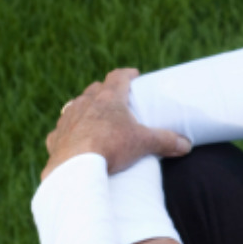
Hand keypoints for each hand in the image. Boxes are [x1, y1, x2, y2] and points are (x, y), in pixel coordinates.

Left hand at [42, 68, 191, 179]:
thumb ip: (166, 141)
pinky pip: (61, 130)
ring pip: (76, 106)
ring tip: (94, 116)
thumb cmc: (111, 148)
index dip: (127, 74)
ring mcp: (68, 120)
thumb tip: (186, 145)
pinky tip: (73, 139)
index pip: (118, 77)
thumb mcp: (143, 143)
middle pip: (95, 89)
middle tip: (115, 98)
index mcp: (108, 98)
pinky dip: (69, 132)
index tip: (134, 74)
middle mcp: (85, 103)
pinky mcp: (56, 138)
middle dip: (104, 90)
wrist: (75, 169)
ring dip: (85, 108)